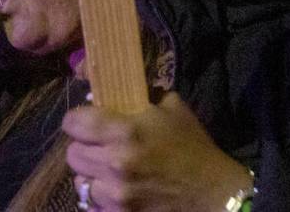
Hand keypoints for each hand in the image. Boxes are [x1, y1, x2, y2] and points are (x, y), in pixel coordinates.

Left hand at [63, 93, 252, 211]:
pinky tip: (117, 193)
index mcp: (125, 130)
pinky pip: (94, 206)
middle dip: (84, 149)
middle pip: (73, 154)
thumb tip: (116, 89)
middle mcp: (114, 162)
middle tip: (98, 148)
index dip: (77, 121)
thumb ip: (141, 98)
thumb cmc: (193, 149)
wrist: (216, 195)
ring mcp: (116, 194)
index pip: (73, 123)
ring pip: (80, 183)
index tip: (84, 122)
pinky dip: (102, 200)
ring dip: (92, 177)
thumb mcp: (172, 110)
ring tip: (108, 173)